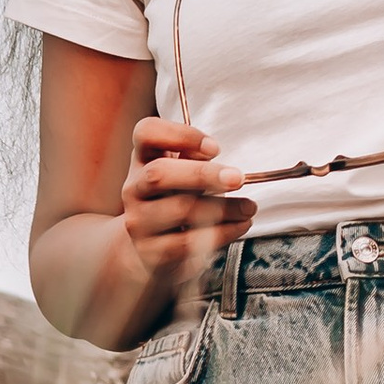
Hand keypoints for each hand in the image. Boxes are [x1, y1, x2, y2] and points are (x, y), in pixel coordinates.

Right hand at [120, 118, 253, 286]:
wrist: (153, 250)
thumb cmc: (176, 200)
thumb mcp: (182, 173)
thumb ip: (193, 158)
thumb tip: (209, 153)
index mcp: (144, 159)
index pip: (146, 133)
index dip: (179, 134)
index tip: (215, 148)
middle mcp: (134, 188)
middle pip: (158, 174)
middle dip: (202, 174)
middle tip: (238, 178)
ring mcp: (139, 221)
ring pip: (180, 209)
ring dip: (224, 207)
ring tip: (248, 207)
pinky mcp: (151, 251)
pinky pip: (189, 241)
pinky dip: (223, 232)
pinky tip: (240, 225)